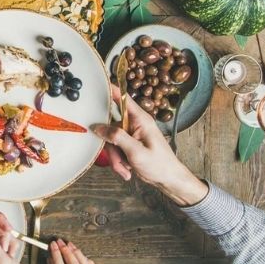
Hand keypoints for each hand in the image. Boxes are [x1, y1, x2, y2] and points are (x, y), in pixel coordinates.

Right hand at [91, 85, 207, 206]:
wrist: (169, 180)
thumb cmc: (160, 165)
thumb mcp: (136, 152)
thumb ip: (116, 137)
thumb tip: (98, 127)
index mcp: (140, 119)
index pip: (122, 97)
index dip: (109, 89)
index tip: (95, 83)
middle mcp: (135, 123)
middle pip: (111, 125)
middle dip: (111, 145)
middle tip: (117, 159)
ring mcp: (132, 133)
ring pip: (112, 139)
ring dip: (115, 157)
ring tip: (124, 169)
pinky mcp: (129, 143)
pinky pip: (115, 147)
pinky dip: (118, 160)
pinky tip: (126, 169)